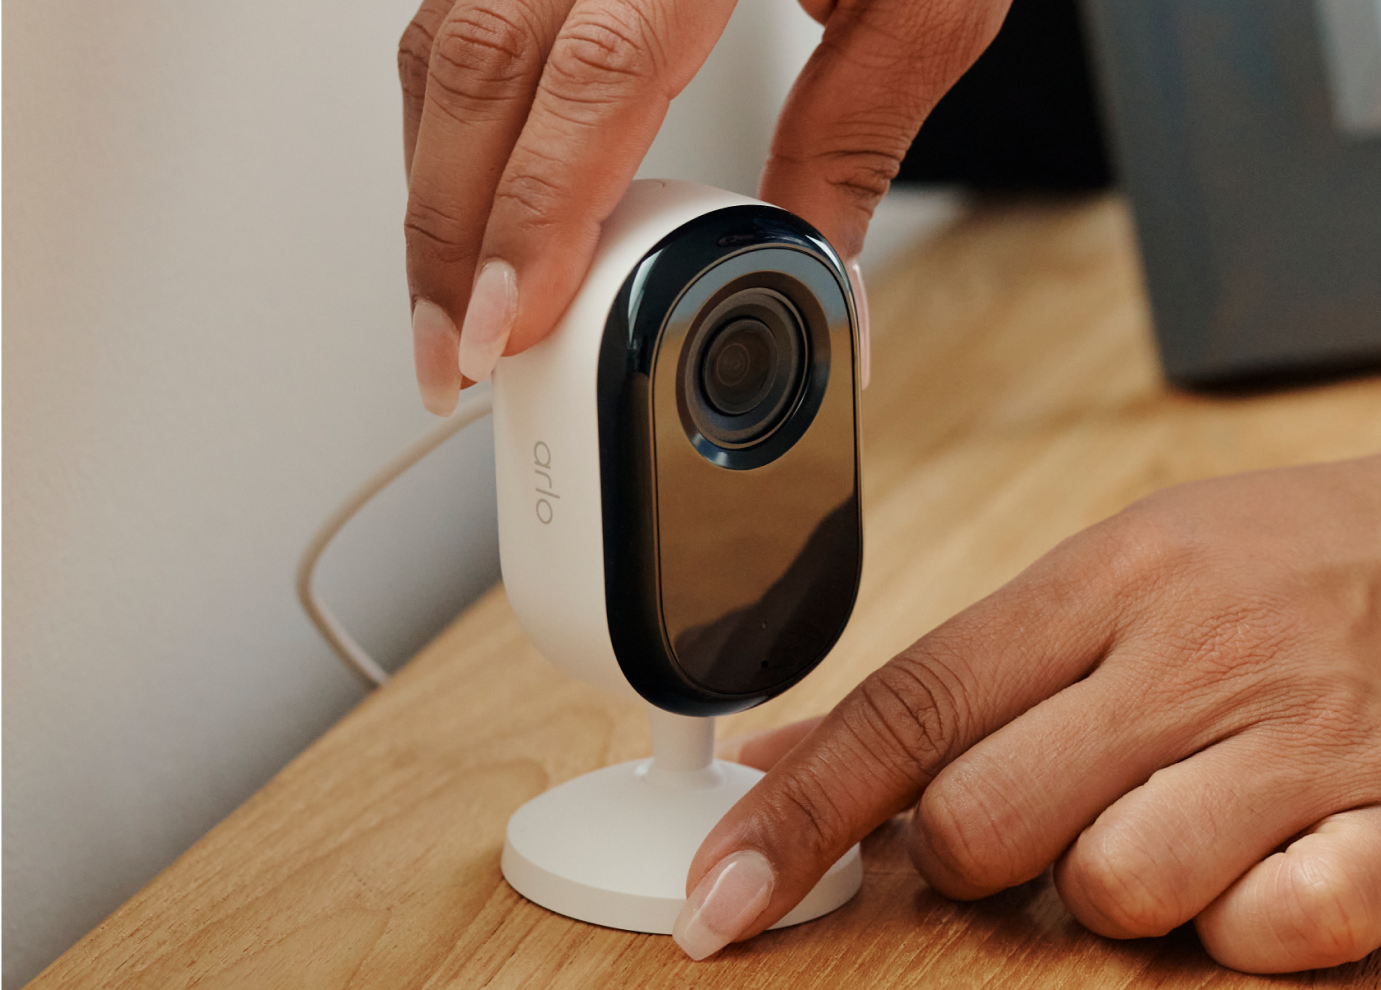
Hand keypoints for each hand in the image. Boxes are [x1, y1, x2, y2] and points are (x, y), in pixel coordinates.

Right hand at [397, 0, 1009, 413]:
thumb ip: (855, 140)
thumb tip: (816, 276)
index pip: (595, 76)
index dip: (535, 215)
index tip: (507, 325)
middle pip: (478, 67)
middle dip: (447, 232)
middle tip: (452, 353)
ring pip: (443, 41)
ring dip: (434, 185)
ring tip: (451, 300)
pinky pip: (455, 14)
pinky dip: (448, 122)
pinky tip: (468, 195)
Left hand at [677, 457, 1380, 972]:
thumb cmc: (1272, 565)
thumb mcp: (1119, 571)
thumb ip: (965, 671)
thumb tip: (792, 750)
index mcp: (1107, 581)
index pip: (911, 701)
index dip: (801, 805)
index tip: (723, 885)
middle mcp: (1190, 656)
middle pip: (984, 819)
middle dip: (973, 852)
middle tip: (1033, 812)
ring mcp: (1301, 743)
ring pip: (1114, 888)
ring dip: (1116, 885)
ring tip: (1173, 821)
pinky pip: (1270, 931)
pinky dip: (1245, 922)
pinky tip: (1270, 859)